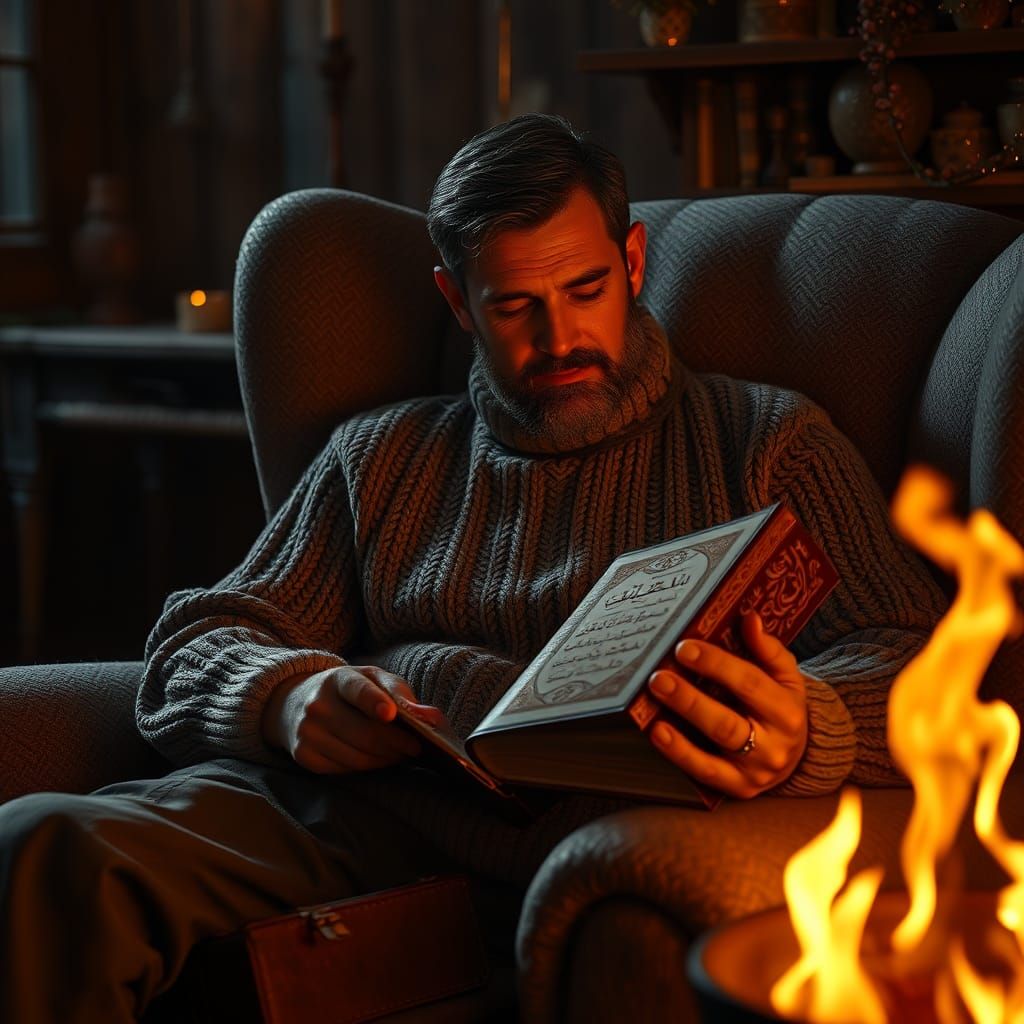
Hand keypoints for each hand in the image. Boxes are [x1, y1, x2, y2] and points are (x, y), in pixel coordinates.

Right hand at [262, 665, 443, 774]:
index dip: (374, 702)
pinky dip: (367, 767)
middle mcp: (317, 705)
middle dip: (397, 744)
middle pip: (364, 733)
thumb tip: (429, 717)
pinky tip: (378, 759)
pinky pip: (344, 769)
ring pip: (357, 756)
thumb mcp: (372, 679)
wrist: (296, 702)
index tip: (392, 714)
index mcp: (338, 679)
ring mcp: (307, 732)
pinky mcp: (304, 756)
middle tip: (417, 747)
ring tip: (401, 753)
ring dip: (386, 759)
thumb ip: (400, 693)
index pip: (357, 690)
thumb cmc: (348, 691)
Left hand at [645, 612, 807, 798]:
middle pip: (727, 723)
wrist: (797, 754)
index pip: (749, 683)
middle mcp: (774, 745)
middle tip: (659, 676)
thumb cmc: (780, 704)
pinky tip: (657, 731)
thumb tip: (749, 618)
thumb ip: (767, 649)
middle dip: (690, 699)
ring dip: (680, 723)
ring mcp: (755, 771)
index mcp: (787, 710)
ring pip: (714, 749)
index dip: (716, 664)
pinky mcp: (738, 788)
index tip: (684, 647)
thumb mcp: (785, 676)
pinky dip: (679, 752)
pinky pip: (705, 771)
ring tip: (655, 700)